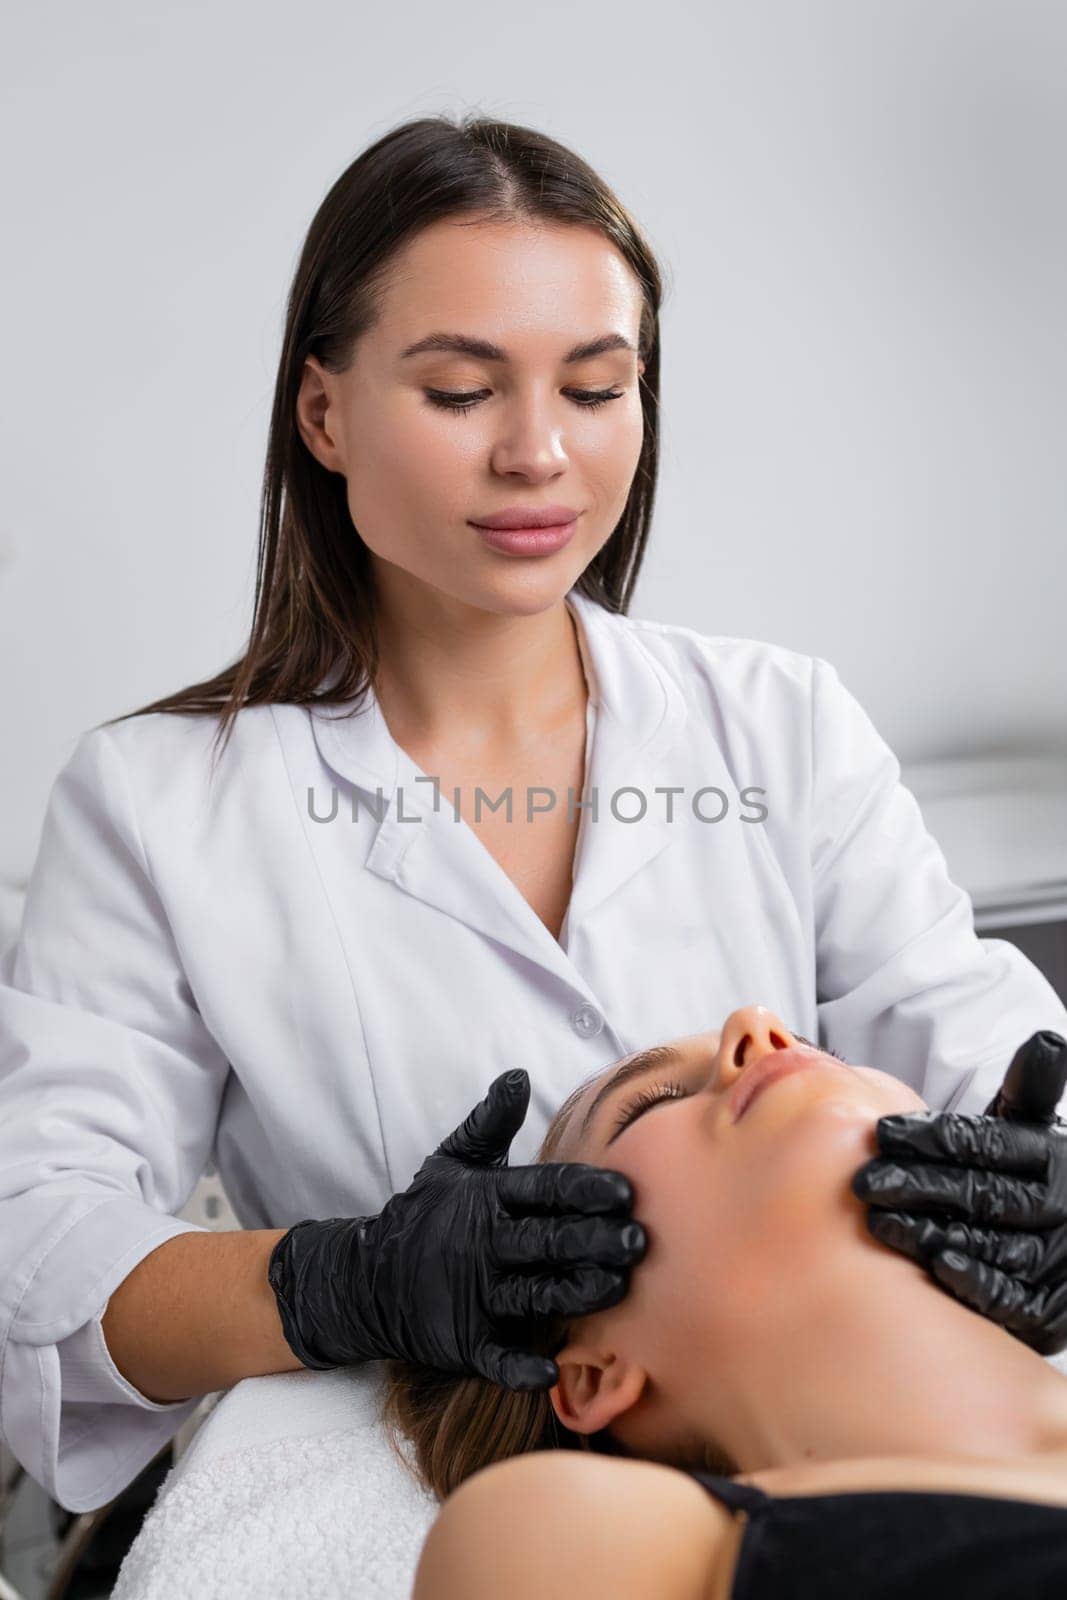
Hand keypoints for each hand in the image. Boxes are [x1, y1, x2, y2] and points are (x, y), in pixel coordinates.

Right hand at [268, 1068, 647, 1389]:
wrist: (368, 1280)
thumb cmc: (425, 1217)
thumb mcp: (452, 1163)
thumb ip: (489, 1123)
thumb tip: (517, 1076)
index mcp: (486, 1200)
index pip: (543, 1189)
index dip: (585, 1188)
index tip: (626, 1191)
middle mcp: (483, 1246)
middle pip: (546, 1240)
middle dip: (592, 1240)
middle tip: (638, 1239)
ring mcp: (474, 1296)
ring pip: (533, 1293)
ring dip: (576, 1291)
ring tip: (618, 1286)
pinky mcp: (464, 1341)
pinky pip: (496, 1356)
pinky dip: (520, 1366)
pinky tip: (551, 1369)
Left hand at [851, 1031, 1066, 1354]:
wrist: (1066, 1248)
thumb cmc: (1030, 1178)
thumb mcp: (1033, 1131)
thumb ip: (1030, 1090)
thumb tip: (1046, 1042)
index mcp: (1051, 1158)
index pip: (987, 1143)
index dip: (934, 1137)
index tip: (884, 1131)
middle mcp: (1057, 1207)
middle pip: (980, 1193)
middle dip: (919, 1186)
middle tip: (864, 1180)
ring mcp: (1054, 1259)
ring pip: (987, 1242)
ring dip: (931, 1233)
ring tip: (879, 1223)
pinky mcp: (1047, 1307)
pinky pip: (1009, 1294)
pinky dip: (972, 1279)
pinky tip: (934, 1264)